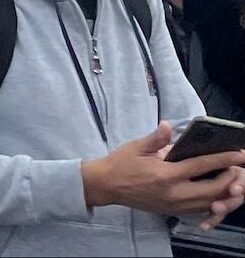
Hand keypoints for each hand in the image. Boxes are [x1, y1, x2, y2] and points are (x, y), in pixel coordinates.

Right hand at [82, 123, 244, 225]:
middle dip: (229, 179)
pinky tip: (215, 193)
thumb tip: (169, 125)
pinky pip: (200, 209)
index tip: (238, 154)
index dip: (222, 159)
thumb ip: (156, 138)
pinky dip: (212, 201)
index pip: (201, 166)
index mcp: (165, 174)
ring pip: (209, 202)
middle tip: (237, 167)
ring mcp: (175, 205)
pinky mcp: (173, 212)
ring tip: (231, 180)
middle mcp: (174, 193)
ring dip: (224, 192)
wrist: (106, 186)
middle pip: (213, 189)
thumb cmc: (120, 164)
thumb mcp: (136, 147)